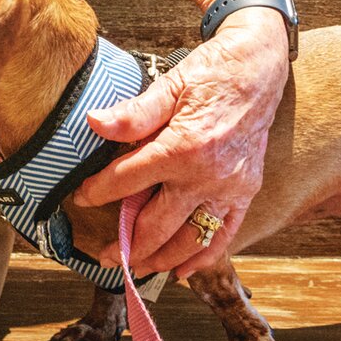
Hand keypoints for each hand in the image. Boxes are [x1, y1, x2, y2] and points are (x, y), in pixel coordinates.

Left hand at [72, 10, 289, 279]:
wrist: (258, 69)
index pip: (128, 180)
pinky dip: (202, 257)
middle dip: (125, 243)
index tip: (81, 198)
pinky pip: (223, 236)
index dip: (99, 191)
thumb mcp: (168, 85)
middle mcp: (206, 175)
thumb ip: (132, 114)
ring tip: (136, 268)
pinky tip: (183, 271)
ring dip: (160, 260)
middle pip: (157, 224)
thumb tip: (94, 123)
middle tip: (104, 256)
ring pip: (189, 240)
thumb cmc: (211, 73)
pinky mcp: (246, 192)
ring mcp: (229, 188)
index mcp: (181, 147)